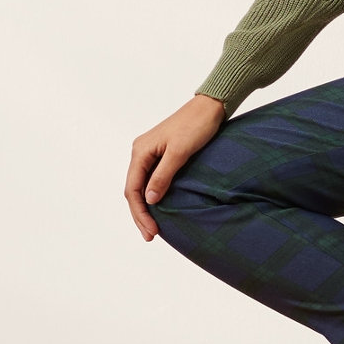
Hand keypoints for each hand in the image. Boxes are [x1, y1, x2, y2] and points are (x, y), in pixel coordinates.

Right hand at [125, 94, 226, 240]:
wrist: (210, 107)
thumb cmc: (196, 126)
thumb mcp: (179, 152)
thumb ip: (163, 176)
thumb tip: (150, 200)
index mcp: (140, 151)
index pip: (133, 189)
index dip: (140, 213)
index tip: (152, 231)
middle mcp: (140, 152)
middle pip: (134, 190)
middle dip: (141, 215)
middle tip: (151, 236)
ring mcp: (149, 153)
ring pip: (141, 186)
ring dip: (145, 207)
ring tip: (152, 228)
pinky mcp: (161, 154)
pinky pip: (151, 179)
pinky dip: (153, 196)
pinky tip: (159, 208)